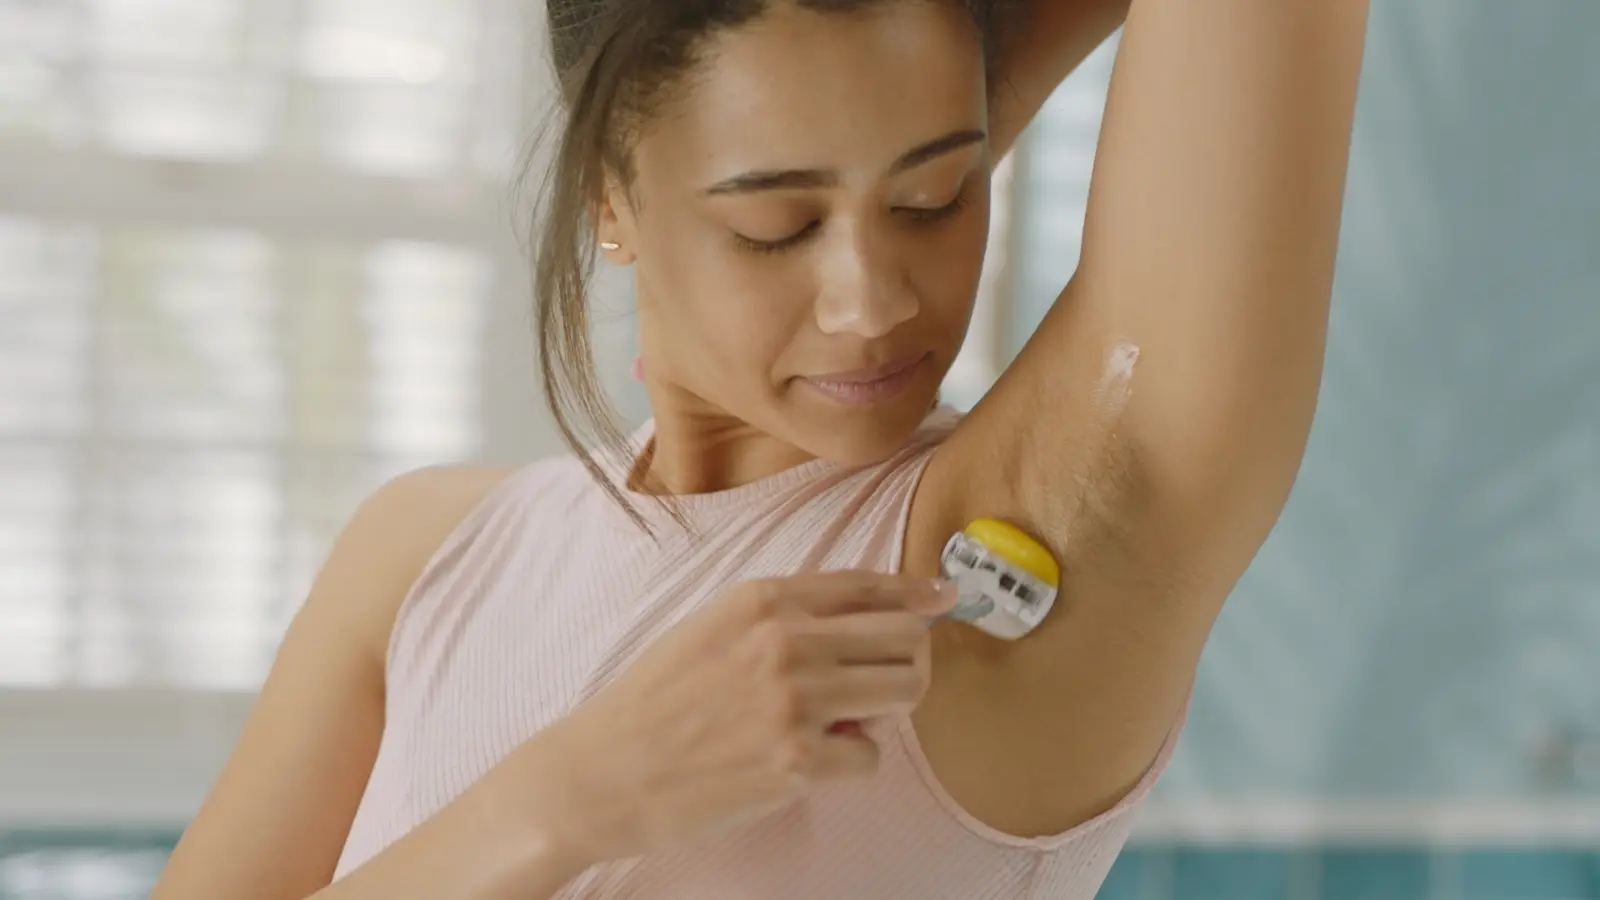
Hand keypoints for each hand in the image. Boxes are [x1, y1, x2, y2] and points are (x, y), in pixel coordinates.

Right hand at [536, 571, 955, 864]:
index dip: (917, 593)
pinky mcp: (799, 761)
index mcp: (763, 599)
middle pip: (906, 636)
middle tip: (884, 683)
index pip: (868, 585)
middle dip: (908, 658)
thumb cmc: (656, 700)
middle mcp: (787, 641)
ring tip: (842, 722)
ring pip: (905, 690)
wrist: (605, 770)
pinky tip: (805, 761)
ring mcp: (796, 701)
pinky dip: (849, 762)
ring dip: (885, 709)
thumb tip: (866, 620)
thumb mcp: (714, 625)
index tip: (945, 598)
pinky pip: (871, 756)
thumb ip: (785, 616)